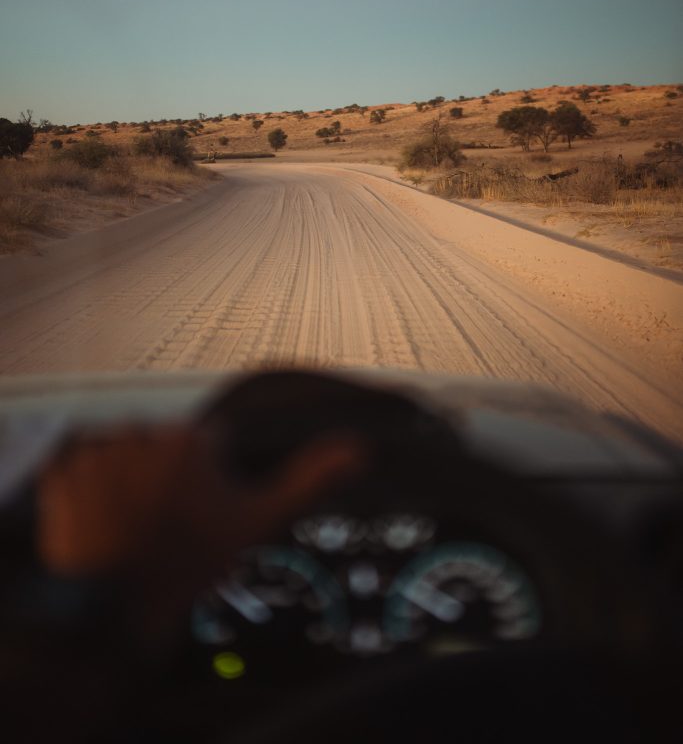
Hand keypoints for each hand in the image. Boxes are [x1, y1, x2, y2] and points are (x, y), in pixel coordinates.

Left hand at [36, 422, 364, 642]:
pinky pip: (79, 468)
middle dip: (160, 474)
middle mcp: (140, 433)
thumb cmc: (188, 564)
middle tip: (160, 523)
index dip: (201, 480)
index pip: (201, 445)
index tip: (193, 511)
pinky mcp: (62, 472)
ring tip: (129, 525)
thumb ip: (306, 479)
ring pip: (120, 455)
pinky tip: (101, 523)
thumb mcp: (254, 522)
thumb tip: (359, 448)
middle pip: (158, 446)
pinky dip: (86, 492)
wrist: (116, 610)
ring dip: (122, 481)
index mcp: (190, 439)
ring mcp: (96, 453)